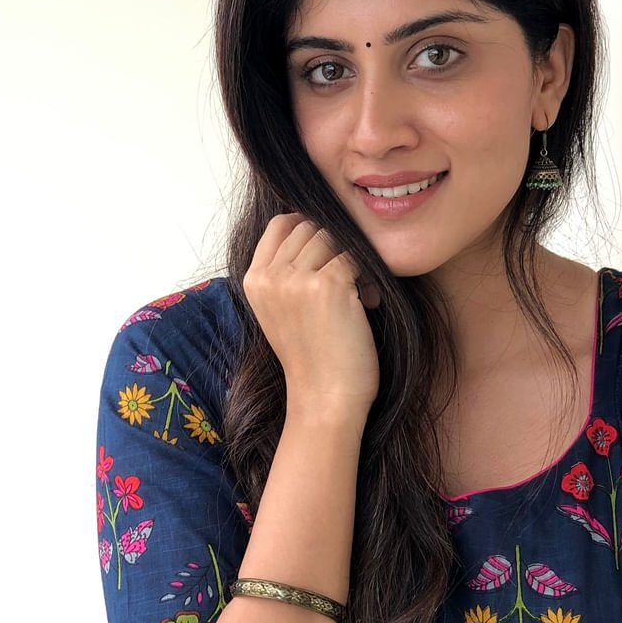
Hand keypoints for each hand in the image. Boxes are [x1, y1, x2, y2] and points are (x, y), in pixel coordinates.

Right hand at [243, 214, 379, 419]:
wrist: (324, 400)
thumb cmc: (313, 358)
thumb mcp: (282, 310)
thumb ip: (287, 273)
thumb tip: (321, 229)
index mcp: (253, 281)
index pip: (282, 223)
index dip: (311, 229)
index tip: (330, 257)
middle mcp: (269, 277)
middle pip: (311, 226)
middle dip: (335, 248)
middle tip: (349, 283)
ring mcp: (295, 280)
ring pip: (334, 238)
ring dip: (353, 262)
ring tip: (359, 296)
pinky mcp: (326, 286)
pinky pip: (356, 256)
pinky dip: (368, 277)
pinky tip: (368, 304)